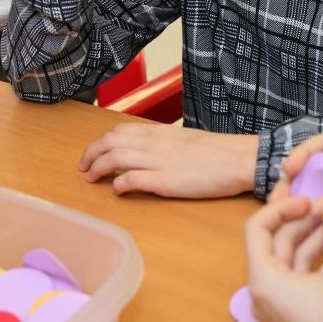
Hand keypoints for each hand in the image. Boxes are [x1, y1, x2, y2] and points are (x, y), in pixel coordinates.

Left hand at [78, 124, 256, 197]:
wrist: (238, 159)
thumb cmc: (217, 152)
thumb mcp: (184, 141)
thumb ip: (163, 145)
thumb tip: (148, 153)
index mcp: (158, 133)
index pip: (118, 131)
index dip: (100, 142)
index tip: (92, 154)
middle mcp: (153, 144)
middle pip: (109, 142)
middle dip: (90, 154)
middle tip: (83, 168)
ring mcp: (158, 162)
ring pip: (115, 159)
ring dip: (97, 169)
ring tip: (91, 179)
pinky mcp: (165, 181)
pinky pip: (132, 180)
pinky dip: (119, 185)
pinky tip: (117, 191)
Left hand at [245, 188, 322, 321]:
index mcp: (263, 281)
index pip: (257, 229)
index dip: (282, 208)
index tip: (309, 199)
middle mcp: (267, 292)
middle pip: (279, 240)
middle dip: (309, 217)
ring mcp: (284, 303)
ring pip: (297, 255)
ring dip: (322, 233)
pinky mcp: (301, 310)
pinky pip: (308, 272)